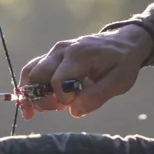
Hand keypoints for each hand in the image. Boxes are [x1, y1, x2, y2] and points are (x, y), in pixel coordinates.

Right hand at [19, 24, 152, 119]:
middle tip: (56, 109)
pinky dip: (30, 86)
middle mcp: (62, 51)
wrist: (123, 42)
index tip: (73, 105)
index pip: (57, 81)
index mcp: (78, 55)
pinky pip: (33, 69)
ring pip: (30, 72)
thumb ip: (97, 96)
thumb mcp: (119, 81)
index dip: (61, 98)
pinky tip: (33, 102)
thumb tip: (74, 111)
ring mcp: (55, 52)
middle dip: (40, 98)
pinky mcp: (53, 56)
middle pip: (36, 76)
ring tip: (38, 110)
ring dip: (30, 93)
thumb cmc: (122, 63)